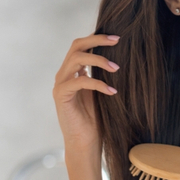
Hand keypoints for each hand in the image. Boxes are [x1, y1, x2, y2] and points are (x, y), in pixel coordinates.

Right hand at [52, 34, 120, 152]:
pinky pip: (79, 82)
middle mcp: (64, 74)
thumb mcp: (101, 90)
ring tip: (117, 68)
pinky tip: (112, 91)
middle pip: (76, 46)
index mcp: (73, 71)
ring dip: (99, 60)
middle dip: (97, 40)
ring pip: (76, 59)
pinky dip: (98, 84)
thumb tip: (119, 56)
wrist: (85, 141)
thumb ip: (102, 73)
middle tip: (116, 41)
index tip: (117, 38)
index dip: (97, 38)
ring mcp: (60, 84)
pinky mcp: (61, 96)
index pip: (81, 45)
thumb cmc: (96, 118)